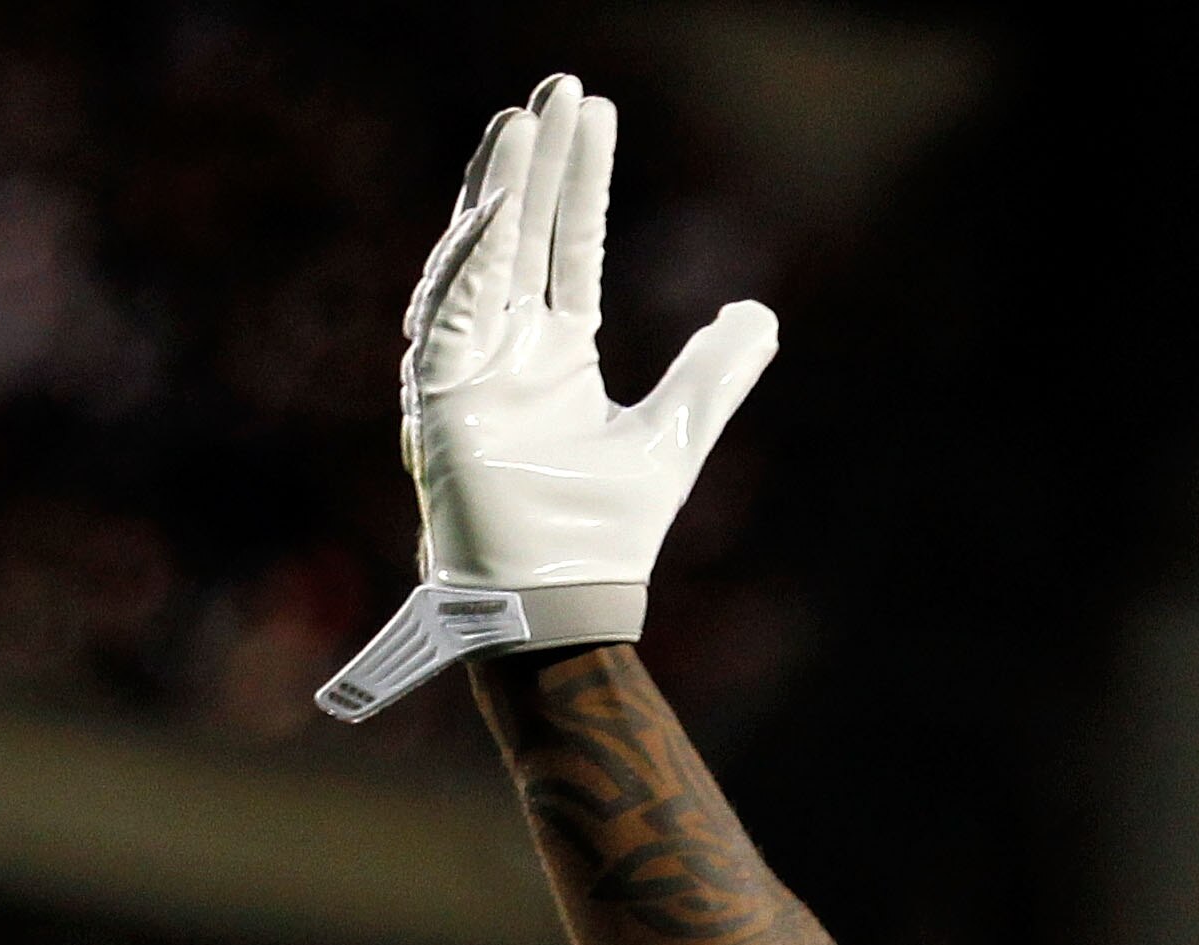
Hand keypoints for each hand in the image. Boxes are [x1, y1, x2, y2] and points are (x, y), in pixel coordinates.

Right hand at [317, 75, 776, 723]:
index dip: (583, 181)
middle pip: (520, 230)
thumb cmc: (606, 533)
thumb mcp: (677, 435)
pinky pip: (451, 310)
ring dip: (499, 189)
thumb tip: (761, 311)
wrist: (565, 603)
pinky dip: (470, 261)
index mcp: (555, 352)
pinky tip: (494, 211)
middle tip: (558, 88)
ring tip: (522, 122)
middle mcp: (505, 347)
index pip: (568, 246)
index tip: (595, 112)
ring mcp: (467, 364)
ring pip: (479, 255)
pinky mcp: (437, 392)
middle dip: (538, 160)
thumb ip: (715, 373)